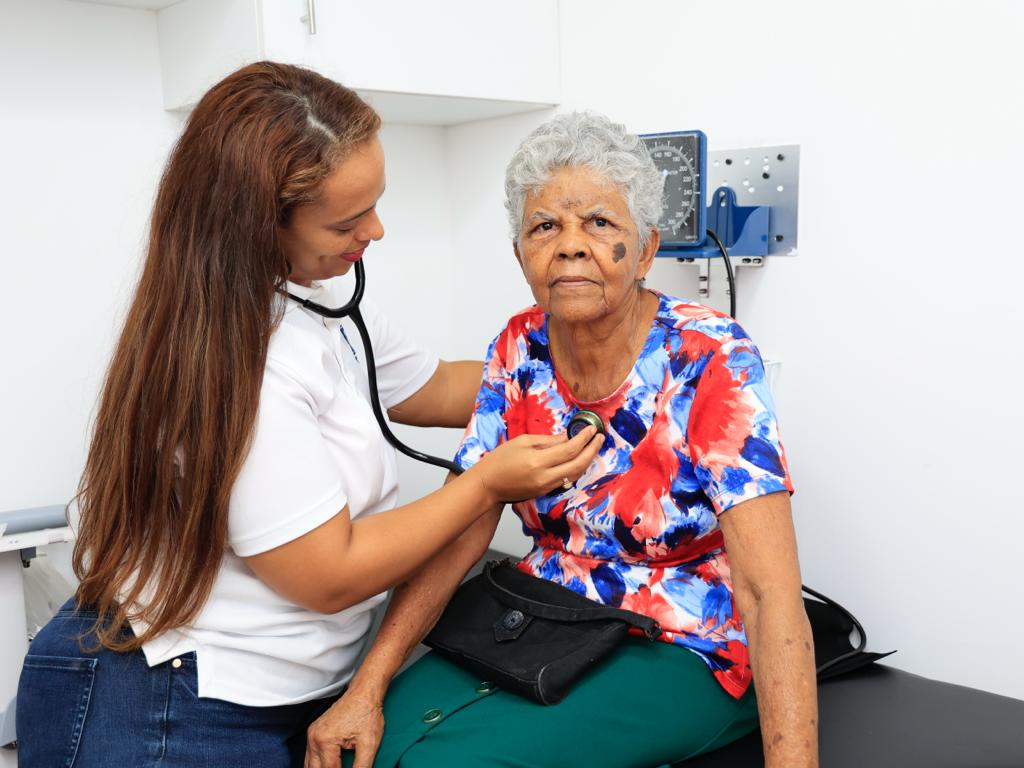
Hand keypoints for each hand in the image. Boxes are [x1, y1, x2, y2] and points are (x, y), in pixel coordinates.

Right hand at [304, 690, 383, 767]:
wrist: (364, 693)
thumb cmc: (367, 713)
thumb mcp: (369, 744)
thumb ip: (362, 767)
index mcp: (325, 741)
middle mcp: (314, 738)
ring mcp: (312, 734)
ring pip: (309, 764)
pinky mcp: (315, 731)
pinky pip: (312, 755)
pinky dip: (318, 765)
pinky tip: (329, 767)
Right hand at [471, 426, 603, 502]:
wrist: (488, 485)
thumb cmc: (500, 460)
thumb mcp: (522, 442)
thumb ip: (548, 440)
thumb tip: (568, 437)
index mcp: (537, 461)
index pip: (569, 450)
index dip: (583, 439)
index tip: (592, 429)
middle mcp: (544, 477)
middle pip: (578, 464)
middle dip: (592, 450)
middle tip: (599, 437)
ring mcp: (546, 487)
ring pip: (575, 474)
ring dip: (587, 460)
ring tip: (593, 446)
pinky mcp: (545, 492)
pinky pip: (567, 480)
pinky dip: (576, 468)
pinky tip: (580, 458)